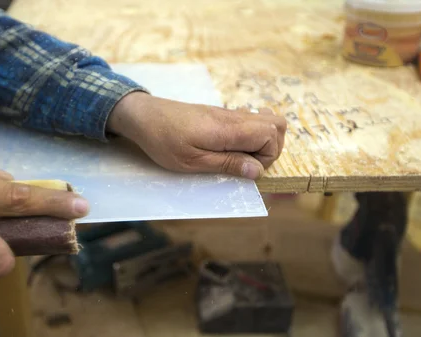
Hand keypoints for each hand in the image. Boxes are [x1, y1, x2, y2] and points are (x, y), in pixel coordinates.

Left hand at [108, 92, 286, 178]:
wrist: (144, 116)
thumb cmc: (163, 141)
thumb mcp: (193, 161)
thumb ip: (227, 164)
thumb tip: (258, 171)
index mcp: (228, 129)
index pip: (271, 134)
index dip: (268, 156)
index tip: (247, 169)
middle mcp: (233, 117)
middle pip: (276, 123)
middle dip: (272, 148)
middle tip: (248, 163)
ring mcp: (228, 113)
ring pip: (265, 120)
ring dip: (262, 141)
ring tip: (240, 156)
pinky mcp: (220, 114)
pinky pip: (249, 120)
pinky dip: (250, 134)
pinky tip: (231, 146)